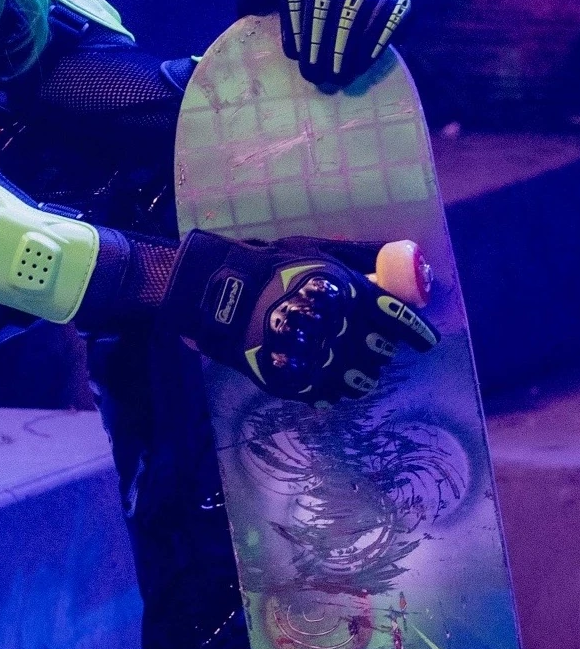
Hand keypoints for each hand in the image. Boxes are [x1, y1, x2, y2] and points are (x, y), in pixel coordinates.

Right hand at [160, 230, 437, 401]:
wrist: (224, 298)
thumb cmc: (273, 268)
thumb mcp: (320, 252)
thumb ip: (364, 259)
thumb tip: (408, 262)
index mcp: (356, 299)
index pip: (402, 321)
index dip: (418, 333)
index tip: (425, 342)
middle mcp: (348, 333)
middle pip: (383, 352)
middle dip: (382, 349)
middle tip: (371, 343)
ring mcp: (325, 363)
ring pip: (363, 379)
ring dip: (363, 372)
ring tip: (349, 363)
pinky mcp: (303, 385)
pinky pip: (334, 396)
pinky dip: (336, 389)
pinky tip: (327, 378)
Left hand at [238, 0, 411, 91]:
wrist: (333, 40)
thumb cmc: (291, 28)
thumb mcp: (263, 11)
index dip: (293, 16)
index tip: (291, 55)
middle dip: (319, 36)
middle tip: (313, 75)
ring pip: (358, 0)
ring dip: (345, 42)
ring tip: (335, 76)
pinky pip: (392, 11)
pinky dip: (375, 40)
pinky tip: (361, 66)